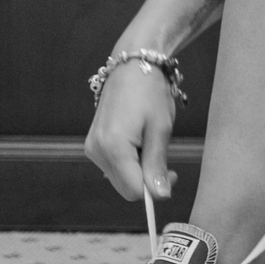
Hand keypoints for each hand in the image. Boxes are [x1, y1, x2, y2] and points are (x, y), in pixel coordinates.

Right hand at [85, 60, 177, 201]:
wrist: (131, 67)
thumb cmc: (149, 93)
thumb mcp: (160, 129)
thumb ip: (157, 165)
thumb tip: (160, 197)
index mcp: (113, 147)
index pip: (133, 191)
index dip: (155, 190)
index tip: (172, 174)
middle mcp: (96, 151)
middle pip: (125, 187)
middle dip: (147, 180)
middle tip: (164, 158)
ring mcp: (92, 148)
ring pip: (120, 178)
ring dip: (139, 170)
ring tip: (149, 142)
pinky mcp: (93, 145)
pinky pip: (114, 166)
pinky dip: (130, 162)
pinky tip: (138, 142)